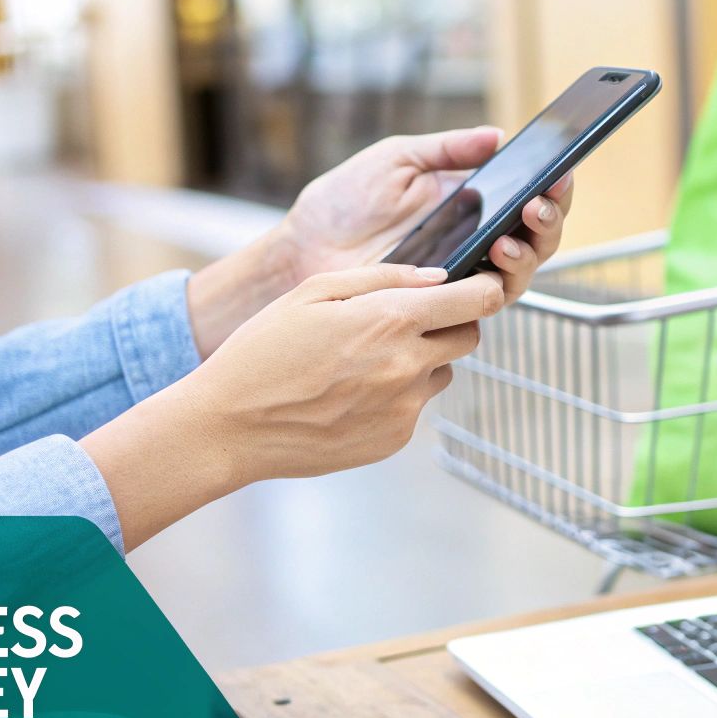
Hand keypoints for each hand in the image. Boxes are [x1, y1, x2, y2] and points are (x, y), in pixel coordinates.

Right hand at [82, 264, 505, 548]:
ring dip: (420, 361)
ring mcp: (405, 409)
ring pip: (441, 373)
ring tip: (363, 361)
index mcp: (392, 320)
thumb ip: (385, 277)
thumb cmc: (264, 351)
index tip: (479, 284)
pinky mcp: (394, 440)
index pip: (479, 300)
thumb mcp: (315, 292)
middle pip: (469, 337)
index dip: (486, 287)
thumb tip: (438, 278)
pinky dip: (395, 396)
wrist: (230, 427)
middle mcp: (409, 367)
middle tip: (406, 321)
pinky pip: (414, 407)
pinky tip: (349, 393)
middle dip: (450, 323)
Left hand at [185, 128, 571, 355]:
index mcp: (469, 202)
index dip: (552, 187)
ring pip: (523, 271)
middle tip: (539, 204)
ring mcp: (462, 274)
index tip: (560, 173)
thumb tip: (498, 135)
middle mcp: (474, 240)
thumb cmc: (343, 203)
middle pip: (537, 236)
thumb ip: (448, 149)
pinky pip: (490, 299)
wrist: (304, 249)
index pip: (527, 196)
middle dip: (550, 219)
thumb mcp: (397, 160)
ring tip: (516, 232)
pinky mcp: (445, 305)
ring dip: (532, 250)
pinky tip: (496, 256)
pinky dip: (503, 279)